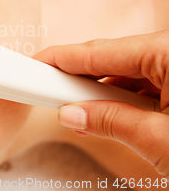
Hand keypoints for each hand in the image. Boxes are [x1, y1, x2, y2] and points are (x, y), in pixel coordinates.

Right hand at [33, 30, 168, 176]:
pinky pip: (147, 80)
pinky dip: (126, 98)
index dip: (61, 59)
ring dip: (103, 93)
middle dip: (81, 80)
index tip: (34, 65)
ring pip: (129, 71)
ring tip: (80, 115)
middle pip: (112, 58)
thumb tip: (72, 113)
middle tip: (50, 94)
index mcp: (168, 51)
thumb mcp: (161, 140)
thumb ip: (112, 121)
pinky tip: (108, 115)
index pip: (99, 51)